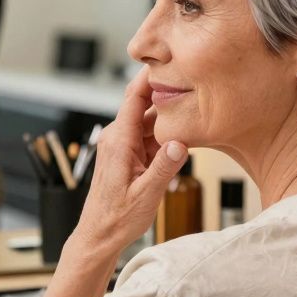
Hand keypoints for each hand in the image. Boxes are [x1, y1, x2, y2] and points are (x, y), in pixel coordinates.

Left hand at [71, 68, 187, 254]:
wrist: (99, 236)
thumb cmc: (117, 219)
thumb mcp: (145, 195)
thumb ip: (163, 168)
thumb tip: (180, 143)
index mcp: (119, 141)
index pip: (135, 96)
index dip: (151, 76)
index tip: (170, 60)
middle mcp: (117, 137)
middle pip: (146, 105)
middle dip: (169, 96)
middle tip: (197, 87)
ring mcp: (122, 145)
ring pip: (150, 122)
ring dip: (170, 120)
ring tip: (196, 112)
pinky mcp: (127, 155)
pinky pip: (148, 137)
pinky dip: (165, 137)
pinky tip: (183, 141)